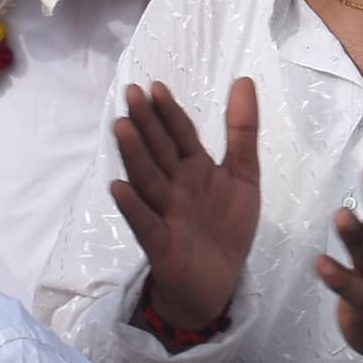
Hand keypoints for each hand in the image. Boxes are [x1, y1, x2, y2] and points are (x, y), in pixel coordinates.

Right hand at [110, 78, 261, 339]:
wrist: (218, 282)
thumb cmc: (225, 226)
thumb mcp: (244, 174)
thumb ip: (242, 131)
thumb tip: (244, 80)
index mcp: (194, 168)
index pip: (180, 134)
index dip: (169, 112)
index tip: (156, 87)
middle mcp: (175, 186)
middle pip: (158, 151)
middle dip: (146, 123)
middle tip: (131, 94)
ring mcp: (165, 213)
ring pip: (147, 180)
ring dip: (134, 154)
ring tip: (121, 127)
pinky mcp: (162, 244)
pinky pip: (145, 223)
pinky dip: (132, 206)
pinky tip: (118, 188)